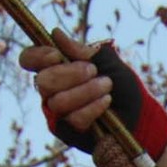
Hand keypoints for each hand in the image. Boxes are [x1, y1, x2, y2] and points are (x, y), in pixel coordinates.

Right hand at [16, 37, 166, 158]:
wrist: (137, 110)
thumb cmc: (119, 83)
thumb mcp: (105, 60)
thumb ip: (81, 50)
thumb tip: (55, 34)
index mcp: (53, 68)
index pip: (29, 59)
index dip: (38, 56)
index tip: (57, 55)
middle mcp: (50, 90)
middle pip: (43, 81)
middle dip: (70, 74)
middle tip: (93, 71)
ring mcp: (57, 112)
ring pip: (59, 102)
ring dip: (87, 91)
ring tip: (106, 86)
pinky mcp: (68, 131)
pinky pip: (74, 119)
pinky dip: (93, 108)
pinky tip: (106, 102)